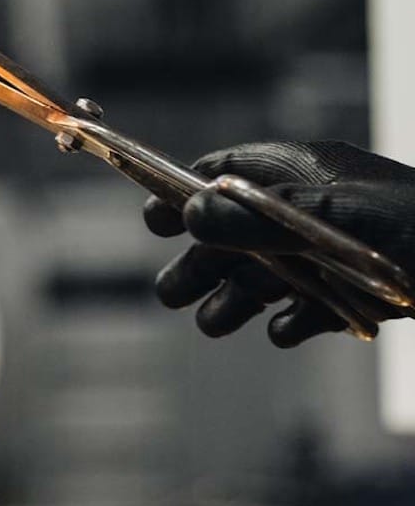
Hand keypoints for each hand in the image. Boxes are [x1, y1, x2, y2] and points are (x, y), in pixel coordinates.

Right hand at [144, 141, 414, 345]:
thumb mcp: (333, 220)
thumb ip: (256, 219)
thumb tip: (186, 212)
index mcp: (305, 178)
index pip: (229, 175)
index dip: (186, 195)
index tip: (151, 220)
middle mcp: (309, 215)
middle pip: (234, 236)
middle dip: (201, 263)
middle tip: (170, 292)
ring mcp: (330, 257)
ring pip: (262, 278)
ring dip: (233, 299)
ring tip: (213, 321)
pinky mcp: (353, 297)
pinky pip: (304, 310)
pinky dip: (290, 323)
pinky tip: (286, 330)